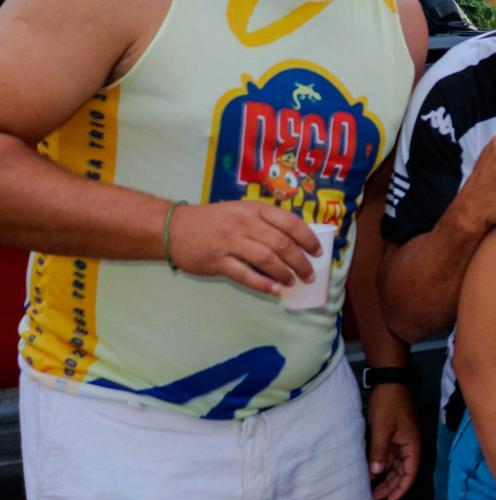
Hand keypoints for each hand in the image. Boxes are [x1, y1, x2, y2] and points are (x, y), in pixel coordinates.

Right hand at [167, 199, 319, 295]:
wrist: (173, 227)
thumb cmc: (214, 220)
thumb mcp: (241, 211)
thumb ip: (265, 221)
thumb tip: (295, 240)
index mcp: (254, 209)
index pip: (290, 222)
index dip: (308, 238)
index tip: (318, 252)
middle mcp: (244, 223)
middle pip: (282, 244)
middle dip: (301, 261)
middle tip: (309, 274)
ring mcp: (230, 241)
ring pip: (267, 259)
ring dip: (285, 273)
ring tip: (293, 282)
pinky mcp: (217, 261)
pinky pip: (245, 274)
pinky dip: (263, 284)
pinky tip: (274, 290)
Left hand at [364, 383, 420, 499]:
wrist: (389, 382)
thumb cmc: (389, 405)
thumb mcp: (383, 428)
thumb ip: (379, 452)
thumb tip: (376, 473)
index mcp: (412, 445)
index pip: (410, 473)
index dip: (401, 489)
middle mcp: (408, 446)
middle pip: (402, 472)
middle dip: (390, 486)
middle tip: (374, 498)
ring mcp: (400, 441)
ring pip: (394, 466)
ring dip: (384, 477)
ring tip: (370, 489)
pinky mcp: (392, 436)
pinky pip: (388, 456)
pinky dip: (380, 465)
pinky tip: (369, 472)